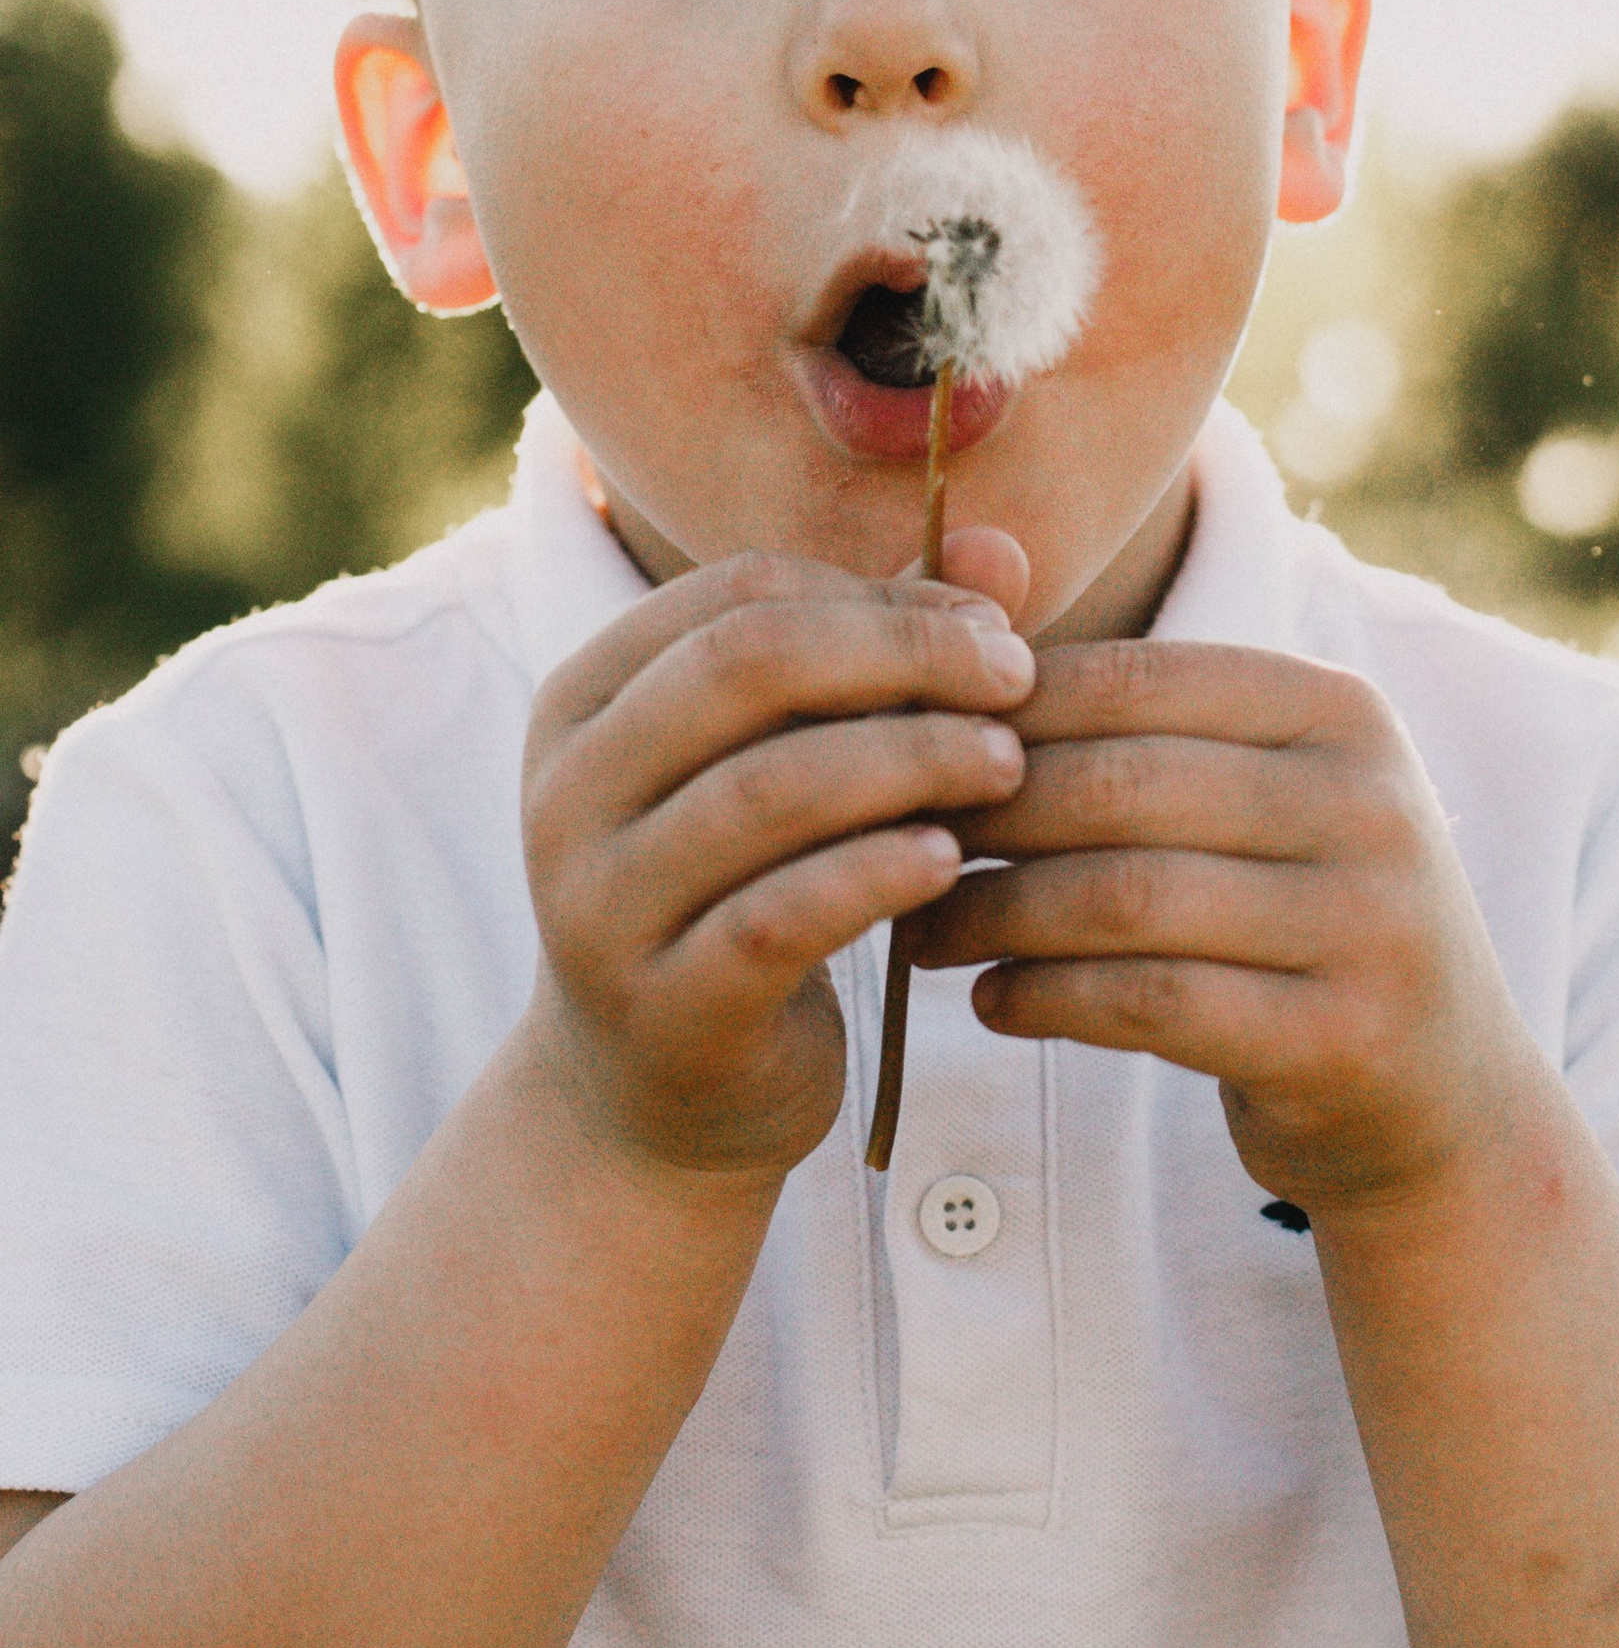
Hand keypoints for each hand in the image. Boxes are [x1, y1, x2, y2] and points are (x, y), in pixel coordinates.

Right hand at [520, 539, 1036, 1183]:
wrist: (657, 1095)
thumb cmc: (746, 888)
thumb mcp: (797, 759)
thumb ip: (887, 649)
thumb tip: (1001, 551)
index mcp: (588, 700)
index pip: (738, 592)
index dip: (879, 594)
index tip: (993, 629)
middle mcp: (570, 791)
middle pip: (746, 664)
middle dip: (902, 656)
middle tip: (1018, 681)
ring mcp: (601, 904)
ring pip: (768, 788)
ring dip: (910, 759)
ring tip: (1006, 763)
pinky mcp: (665, 1006)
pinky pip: (782, 916)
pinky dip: (877, 874)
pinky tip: (948, 859)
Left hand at [906, 642, 1540, 1215]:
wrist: (1442, 1093)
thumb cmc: (1295, 916)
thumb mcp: (1255, 791)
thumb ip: (1127, 707)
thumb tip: (962, 567)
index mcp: (1338, 711)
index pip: (1136, 681)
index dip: (1003, 714)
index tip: (910, 754)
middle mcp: (1366, 801)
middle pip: (1120, 787)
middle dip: (984, 818)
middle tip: (890, 847)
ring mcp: (1366, 921)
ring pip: (1126, 897)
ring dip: (998, 915)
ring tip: (924, 934)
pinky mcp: (1340, 1037)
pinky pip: (1151, 1003)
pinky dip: (1048, 999)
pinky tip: (996, 1002)